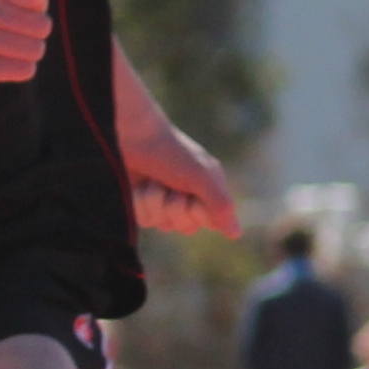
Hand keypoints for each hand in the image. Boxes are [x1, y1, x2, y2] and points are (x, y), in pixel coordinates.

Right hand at [0, 0, 52, 90]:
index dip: (37, 9)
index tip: (20, 15)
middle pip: (43, 26)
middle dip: (35, 36)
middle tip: (14, 40)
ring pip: (36, 50)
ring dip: (28, 56)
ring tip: (6, 54)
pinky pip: (25, 70)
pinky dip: (20, 71)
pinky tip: (2, 67)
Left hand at [124, 109, 242, 237]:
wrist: (132, 134)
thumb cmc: (170, 152)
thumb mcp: (201, 177)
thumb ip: (220, 206)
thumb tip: (236, 234)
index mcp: (207, 188)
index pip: (209, 222)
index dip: (198, 212)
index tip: (192, 194)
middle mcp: (188, 196)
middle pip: (185, 227)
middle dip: (174, 206)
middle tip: (170, 183)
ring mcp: (163, 200)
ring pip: (161, 224)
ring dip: (154, 200)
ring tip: (153, 179)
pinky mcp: (141, 202)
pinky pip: (143, 219)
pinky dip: (140, 201)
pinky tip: (138, 183)